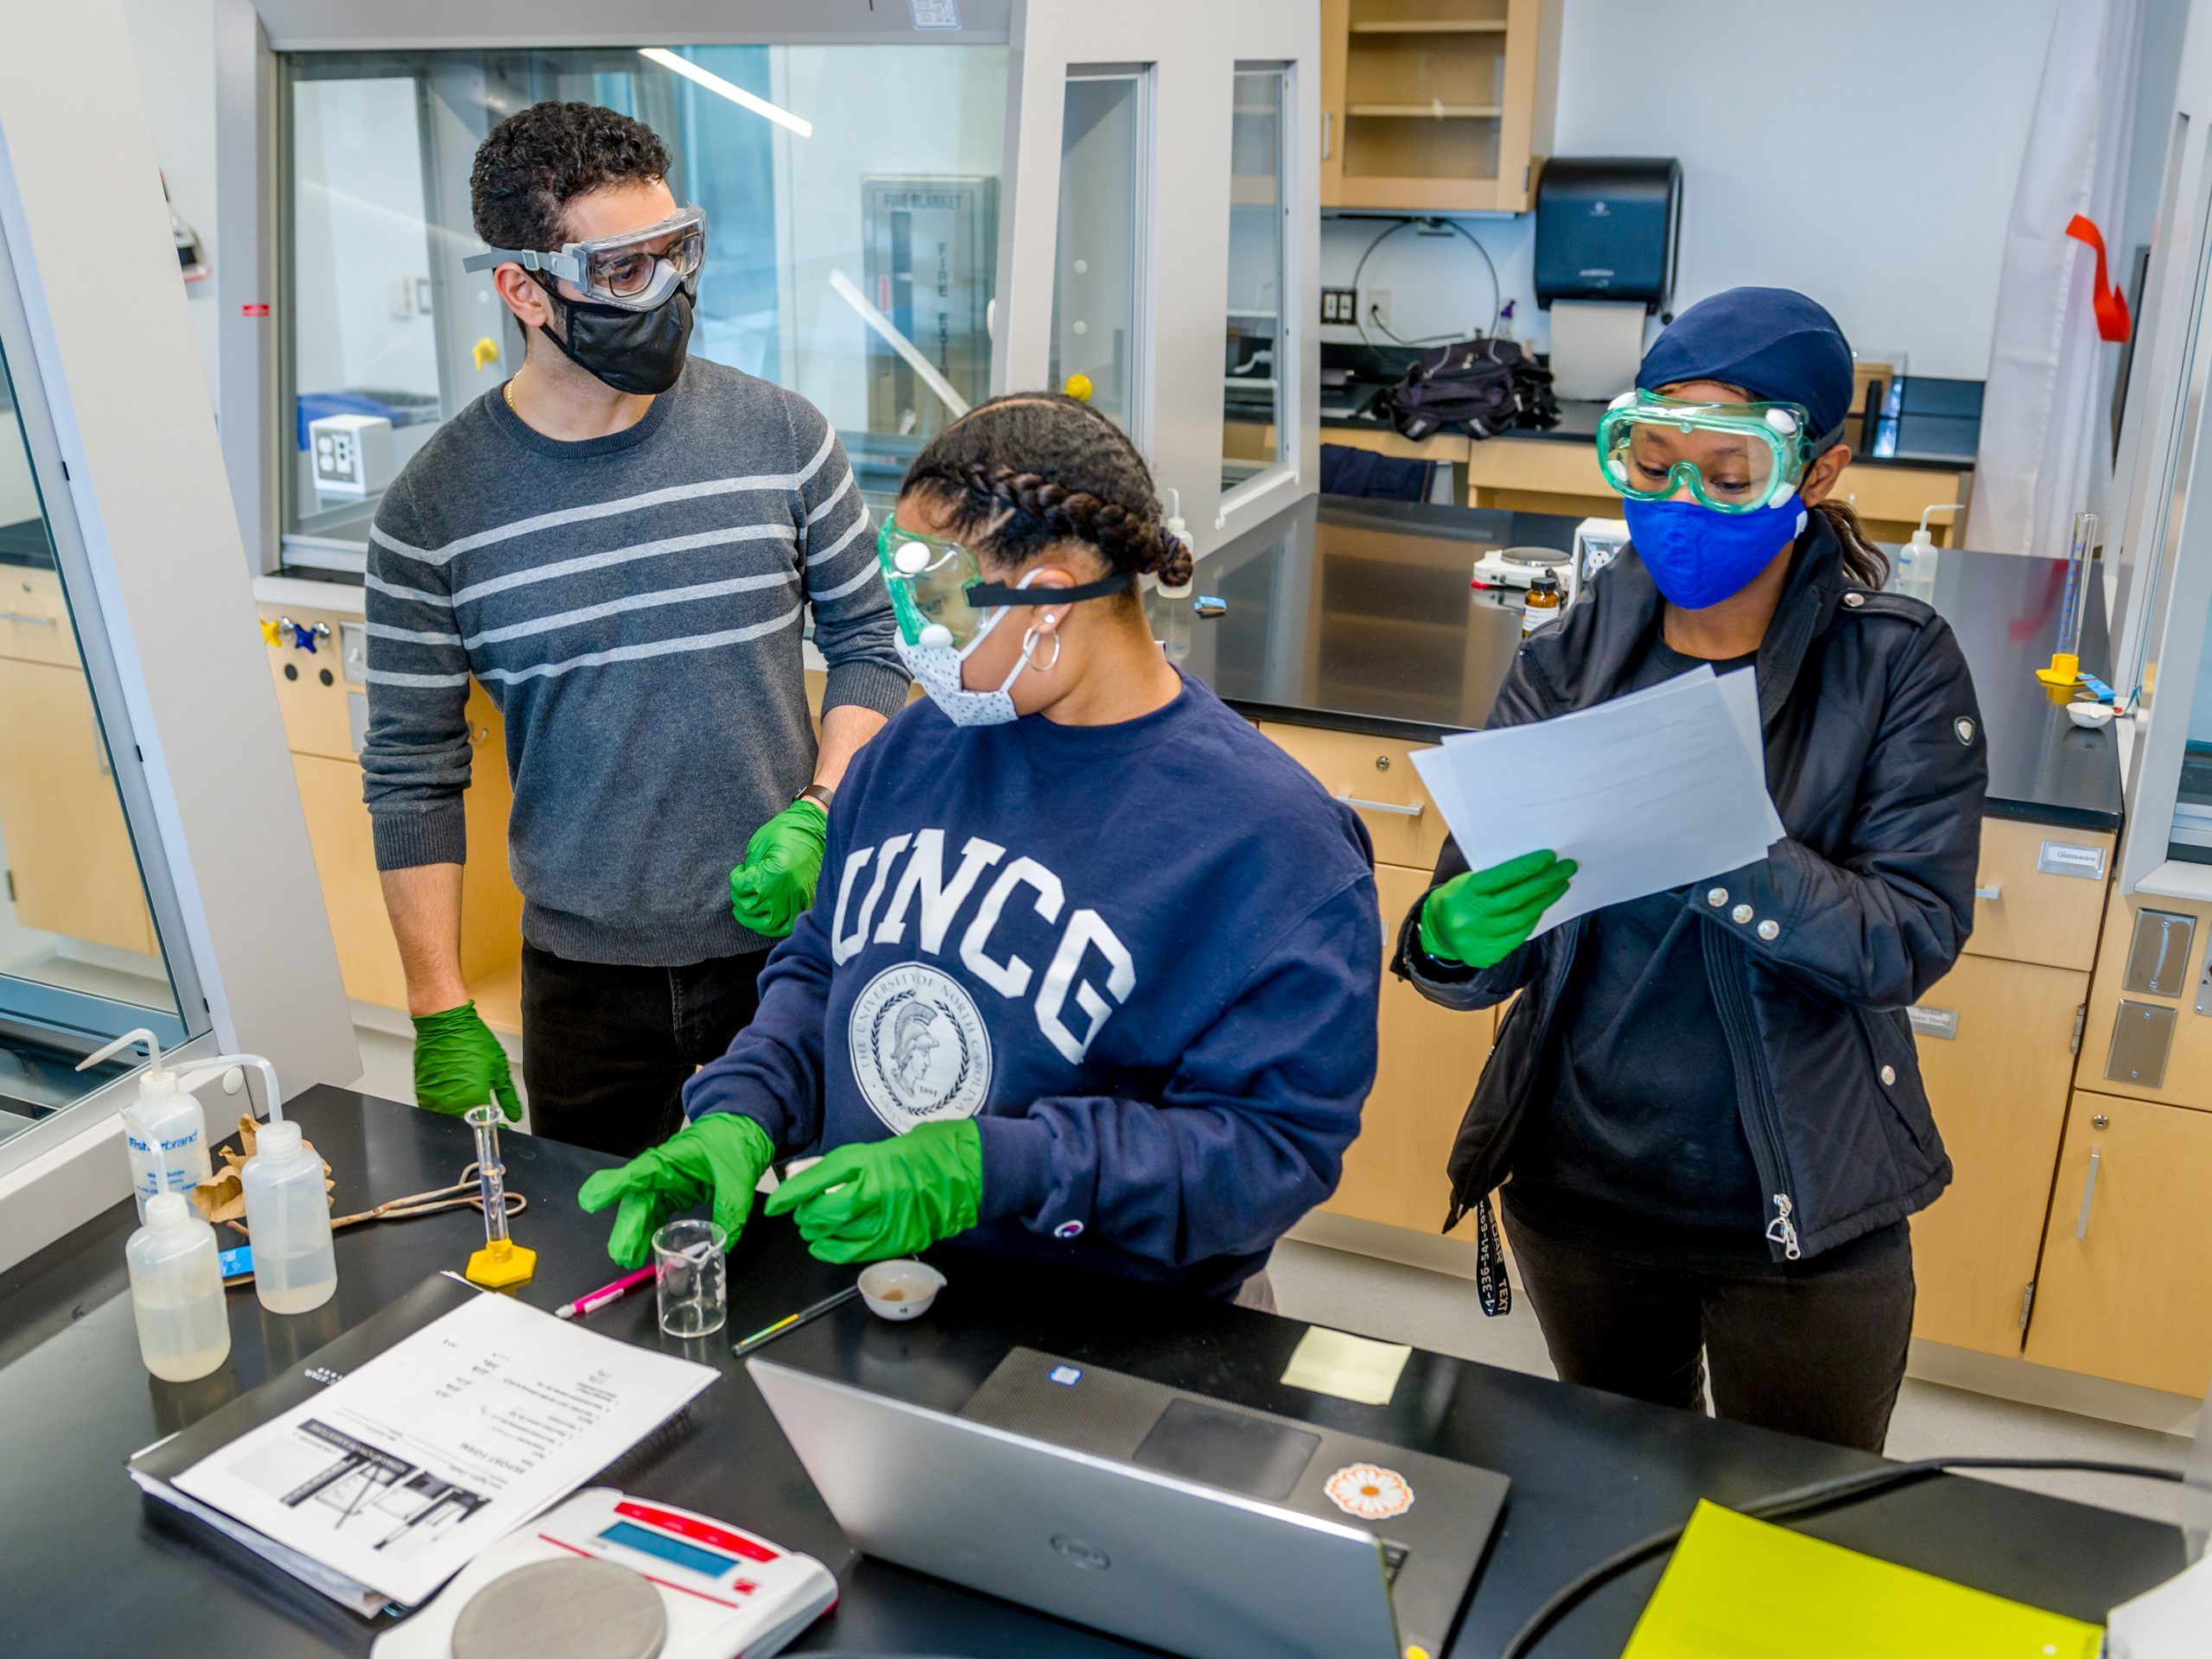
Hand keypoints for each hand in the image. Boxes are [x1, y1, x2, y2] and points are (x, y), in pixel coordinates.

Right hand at [410, 1001, 520, 1121]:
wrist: (444, 1024)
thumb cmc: (471, 1040)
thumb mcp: (498, 1069)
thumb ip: (508, 1096)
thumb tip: (514, 1114)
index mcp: (473, 1099)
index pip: (487, 1126)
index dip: (497, 1130)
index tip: (502, 1129)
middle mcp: (450, 1103)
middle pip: (466, 1125)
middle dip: (478, 1123)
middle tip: (487, 1114)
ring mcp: (432, 1099)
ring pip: (448, 1119)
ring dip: (461, 1116)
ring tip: (470, 1101)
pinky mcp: (422, 1092)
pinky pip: (434, 1108)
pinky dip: (445, 1107)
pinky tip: (454, 1095)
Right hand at [576, 1113, 777, 1268]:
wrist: (741, 1125)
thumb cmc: (733, 1139)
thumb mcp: (739, 1174)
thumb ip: (731, 1207)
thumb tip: (725, 1240)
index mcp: (671, 1158)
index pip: (637, 1173)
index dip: (613, 1187)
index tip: (589, 1201)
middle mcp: (661, 1171)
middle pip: (636, 1200)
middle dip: (626, 1228)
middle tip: (622, 1255)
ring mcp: (666, 1183)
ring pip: (642, 1210)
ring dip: (634, 1234)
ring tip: (629, 1259)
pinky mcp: (675, 1192)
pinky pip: (656, 1214)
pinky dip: (648, 1231)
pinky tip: (643, 1249)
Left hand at [729, 798, 828, 937]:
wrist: (816, 827)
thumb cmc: (788, 831)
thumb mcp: (760, 843)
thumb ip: (750, 867)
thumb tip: (744, 884)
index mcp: (773, 875)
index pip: (743, 887)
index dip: (735, 878)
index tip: (738, 871)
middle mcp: (786, 891)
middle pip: (751, 908)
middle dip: (740, 898)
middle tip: (740, 888)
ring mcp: (798, 899)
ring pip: (769, 924)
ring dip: (753, 919)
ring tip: (747, 909)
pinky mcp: (807, 901)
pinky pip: (789, 924)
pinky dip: (775, 925)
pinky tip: (767, 917)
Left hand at [765, 1120, 982, 1263]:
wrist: (964, 1171)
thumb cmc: (921, 1154)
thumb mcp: (877, 1149)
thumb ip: (846, 1168)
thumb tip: (810, 1181)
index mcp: (868, 1161)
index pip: (814, 1181)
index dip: (788, 1196)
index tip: (775, 1204)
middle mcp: (875, 1191)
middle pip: (823, 1213)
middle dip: (805, 1218)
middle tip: (801, 1215)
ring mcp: (888, 1219)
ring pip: (838, 1236)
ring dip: (817, 1236)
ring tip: (813, 1230)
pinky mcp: (898, 1240)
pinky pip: (857, 1253)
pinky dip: (835, 1252)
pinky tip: (825, 1248)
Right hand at [1418, 850, 1576, 968]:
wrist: (1435, 932)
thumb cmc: (1456, 899)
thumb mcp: (1466, 882)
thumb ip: (1495, 878)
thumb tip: (1533, 868)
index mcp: (1464, 893)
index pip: (1503, 877)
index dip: (1529, 866)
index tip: (1550, 857)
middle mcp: (1470, 918)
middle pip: (1517, 898)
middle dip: (1545, 882)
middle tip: (1566, 869)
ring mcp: (1478, 939)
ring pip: (1522, 919)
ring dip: (1544, 901)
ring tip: (1560, 886)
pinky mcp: (1486, 955)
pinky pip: (1518, 936)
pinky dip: (1532, 920)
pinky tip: (1542, 907)